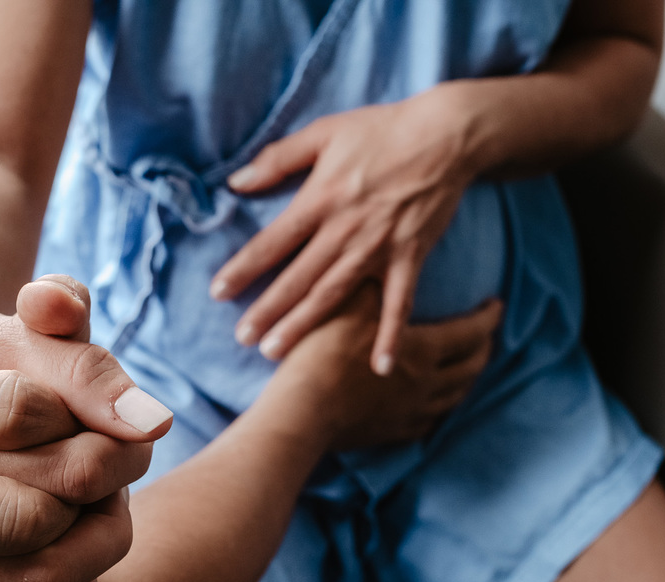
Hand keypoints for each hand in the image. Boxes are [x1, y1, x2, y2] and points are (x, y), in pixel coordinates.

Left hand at [211, 84, 477, 374]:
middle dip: (267, 310)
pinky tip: (380, 368)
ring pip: (334, 294)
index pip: (273, 241)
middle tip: (242, 338)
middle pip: (298, 278)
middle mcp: (345, 230)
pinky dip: (390, 335)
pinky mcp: (410, 257)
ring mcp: (379, 247)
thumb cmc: (382, 131)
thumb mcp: (324, 133)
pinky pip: (399, 304)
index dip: (244, 267)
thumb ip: (278, 158)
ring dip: (304, 325)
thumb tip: (236, 181)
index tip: (217, 292)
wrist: (446, 135)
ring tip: (276, 351)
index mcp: (321, 199)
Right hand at [266, 284, 500, 449]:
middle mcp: (426, 384)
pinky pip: (428, 423)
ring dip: (466, 380)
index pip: (470, 332)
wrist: (301, 411)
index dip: (488, 317)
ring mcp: (411, 413)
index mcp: (423, 349)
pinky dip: (437, 410)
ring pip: (453, 397)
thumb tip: (384, 265)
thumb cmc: (324, 353)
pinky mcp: (392, 433)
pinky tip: (431, 406)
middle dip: (483, 348)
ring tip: (465, 369)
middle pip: (470, 367)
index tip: (496, 304)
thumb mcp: (349, 305)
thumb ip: (374, 286)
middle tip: (485, 336)